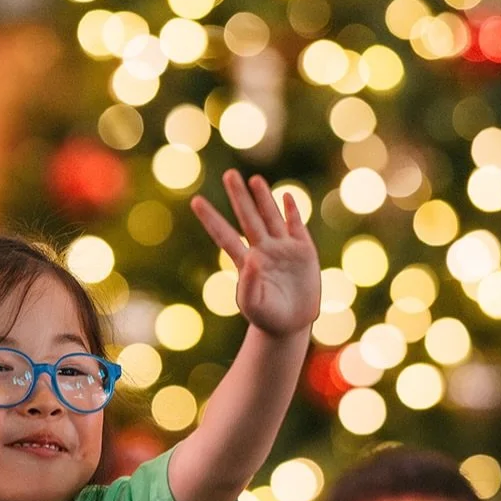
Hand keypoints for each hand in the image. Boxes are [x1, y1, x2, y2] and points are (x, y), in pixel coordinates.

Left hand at [191, 170, 319, 337]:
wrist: (291, 325)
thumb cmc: (267, 317)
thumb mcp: (253, 305)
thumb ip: (249, 284)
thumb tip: (252, 257)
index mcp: (245, 262)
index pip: (225, 235)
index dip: (211, 219)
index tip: (196, 201)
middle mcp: (262, 250)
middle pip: (248, 219)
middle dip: (239, 197)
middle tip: (229, 175)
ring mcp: (283, 248)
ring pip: (271, 217)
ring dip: (264, 198)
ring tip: (254, 180)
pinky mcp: (304, 251)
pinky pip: (296, 227)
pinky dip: (292, 212)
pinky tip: (287, 197)